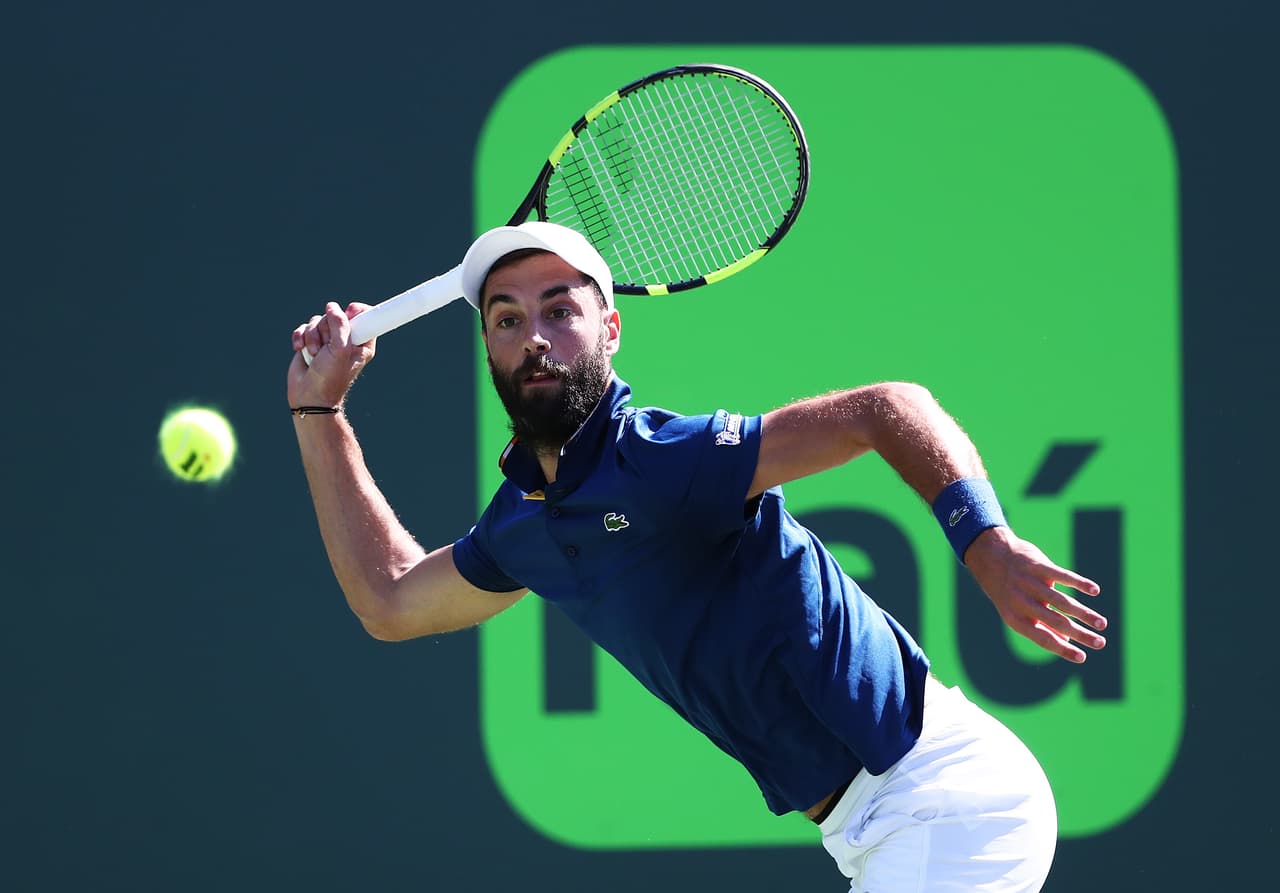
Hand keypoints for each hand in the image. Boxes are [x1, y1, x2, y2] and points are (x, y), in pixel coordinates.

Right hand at [287, 301, 375, 409]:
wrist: (309, 395)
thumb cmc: (330, 377)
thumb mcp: (340, 349)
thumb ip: (339, 324)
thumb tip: (332, 306)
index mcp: (362, 342)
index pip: (366, 316)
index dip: (356, 311)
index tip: (349, 312)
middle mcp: (346, 339)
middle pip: (335, 315)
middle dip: (326, 329)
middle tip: (326, 347)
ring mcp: (328, 341)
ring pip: (317, 321)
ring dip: (312, 337)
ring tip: (314, 355)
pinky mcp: (311, 342)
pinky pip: (304, 328)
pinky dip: (300, 338)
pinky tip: (299, 350)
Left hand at [963, 526, 1106, 662]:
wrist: (991, 557)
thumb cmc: (1009, 591)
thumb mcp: (1016, 612)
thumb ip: (1039, 626)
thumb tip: (1066, 643)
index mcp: (1015, 618)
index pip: (1043, 638)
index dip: (1063, 649)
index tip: (1083, 658)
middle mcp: (1021, 602)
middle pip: (1057, 622)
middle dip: (1081, 634)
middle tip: (1101, 643)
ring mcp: (1030, 583)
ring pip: (1062, 602)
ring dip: (1085, 614)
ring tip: (1102, 623)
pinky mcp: (1038, 565)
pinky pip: (1063, 575)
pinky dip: (1079, 583)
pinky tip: (1095, 591)